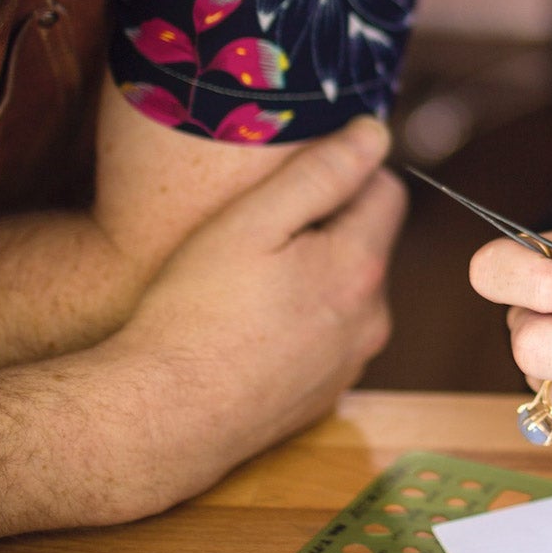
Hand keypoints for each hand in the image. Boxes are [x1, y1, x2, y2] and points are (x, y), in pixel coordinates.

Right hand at [103, 116, 405, 509]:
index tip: (295, 180)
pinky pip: (328, 339)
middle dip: (327, 228)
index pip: (389, 192)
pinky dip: (302, 324)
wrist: (162, 419)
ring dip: (315, 277)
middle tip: (260, 233)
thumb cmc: (195, 314)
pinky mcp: (324, 397)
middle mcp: (373, 319)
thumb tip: (376, 133)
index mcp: (361, 268)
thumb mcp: (251, 222)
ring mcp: (350, 364)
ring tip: (250, 283)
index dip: (345, 174)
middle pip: (368, 243)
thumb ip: (322, 172)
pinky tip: (250, 327)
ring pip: (348, 294)